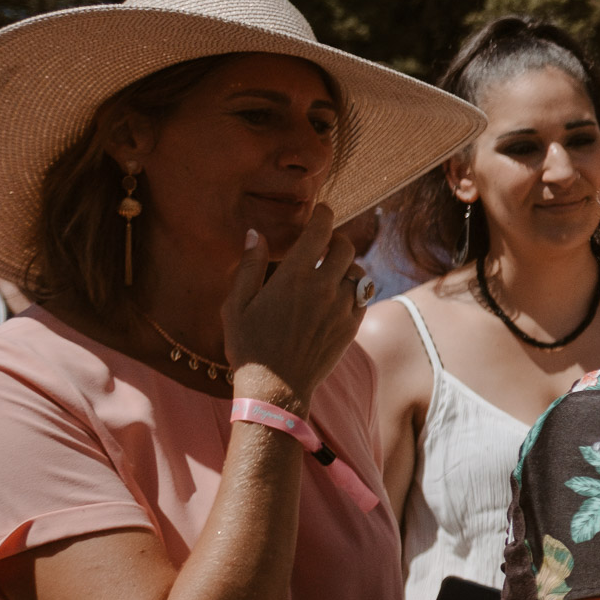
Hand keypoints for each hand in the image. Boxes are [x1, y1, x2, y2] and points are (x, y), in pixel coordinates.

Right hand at [222, 204, 365, 413]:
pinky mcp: (352, 326)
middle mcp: (323, 288)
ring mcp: (342, 308)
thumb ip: (249, 266)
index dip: (324, 215)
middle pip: (345, 247)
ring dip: (347, 265)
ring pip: (358, 271)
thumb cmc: (249, 346)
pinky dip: (355, 289)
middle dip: (336, 239)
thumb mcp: (236, 304)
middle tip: (325, 244)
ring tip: (332, 270)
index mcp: (293, 277)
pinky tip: (339, 294)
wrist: (276, 388)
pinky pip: (363, 296)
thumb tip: (255, 233)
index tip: (322, 211)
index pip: (320, 231)